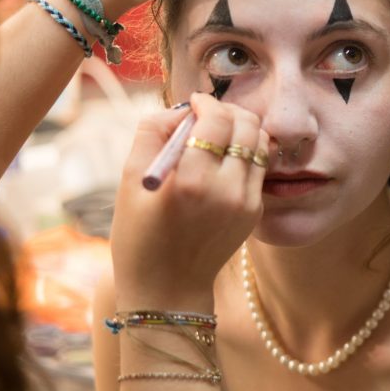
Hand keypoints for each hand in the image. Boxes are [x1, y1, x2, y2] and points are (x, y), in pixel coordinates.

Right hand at [111, 93, 267, 310]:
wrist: (167, 288)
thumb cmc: (138, 234)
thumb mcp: (129, 180)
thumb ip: (152, 132)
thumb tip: (182, 108)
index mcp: (192, 183)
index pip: (217, 121)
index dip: (206, 103)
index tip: (194, 102)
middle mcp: (227, 191)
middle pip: (247, 125)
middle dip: (228, 111)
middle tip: (207, 115)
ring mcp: (247, 202)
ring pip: (260, 142)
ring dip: (241, 129)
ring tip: (217, 134)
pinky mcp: (256, 211)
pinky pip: (259, 166)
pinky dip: (245, 153)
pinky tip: (223, 160)